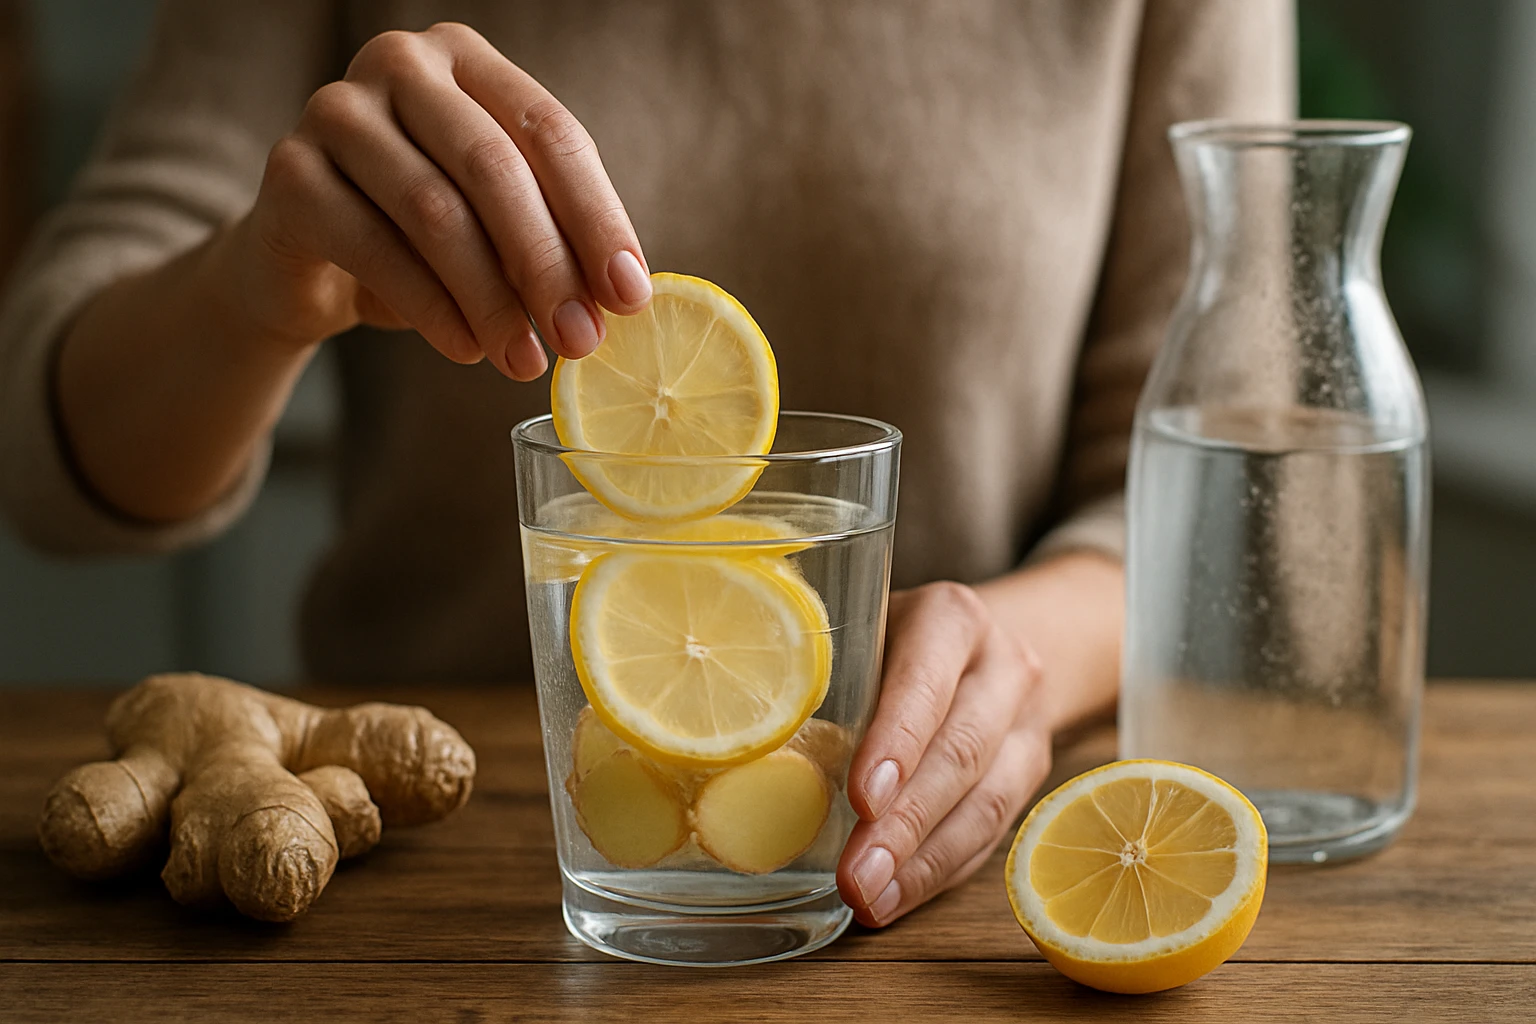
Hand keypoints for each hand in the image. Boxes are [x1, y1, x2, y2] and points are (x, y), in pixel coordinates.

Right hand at [235, 22, 650, 377]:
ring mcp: (336, 111)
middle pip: (494, 167)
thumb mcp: (496, 225)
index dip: (597, 217)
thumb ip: (553, 238)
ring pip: (435, 212)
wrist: (307, 261)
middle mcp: (399, 64)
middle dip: (547, 263)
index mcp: (467, 59)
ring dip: (491, 300)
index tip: (630, 296)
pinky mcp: (289, 173)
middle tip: (580, 338)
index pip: (550, 131)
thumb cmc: (419, 236)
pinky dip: (432, 310)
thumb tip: (620, 296)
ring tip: (523, 359)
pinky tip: (466, 349)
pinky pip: (375, 248)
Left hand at [837, 581, 1051, 926]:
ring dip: (923, 862)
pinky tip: (895, 898)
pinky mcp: (1031, 773)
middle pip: (960, 751)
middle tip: (856, 875)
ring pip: (987, 802)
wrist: (985, 646)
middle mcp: (1001, 665)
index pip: (927, 682)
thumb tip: (746, 751)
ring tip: (870, 900)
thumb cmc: (894, 640)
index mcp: (951, 618)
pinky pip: (991, 833)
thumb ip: (823, 674)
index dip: (897, 743)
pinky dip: (939, 871)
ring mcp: (1024, 723)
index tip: (861, 799)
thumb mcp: (861, 631)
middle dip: (905, 823)